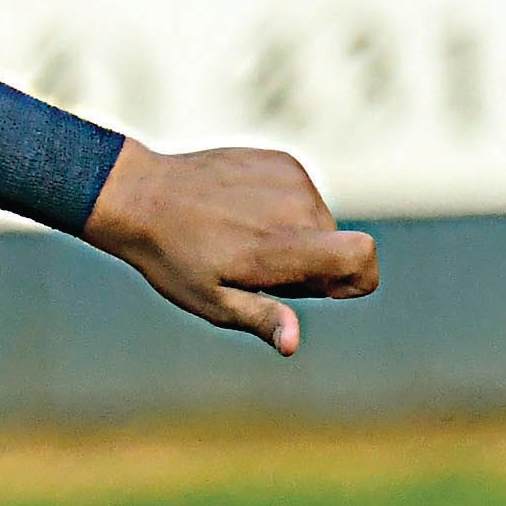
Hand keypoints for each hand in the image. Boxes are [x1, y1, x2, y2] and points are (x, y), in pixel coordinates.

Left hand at [83, 140, 377, 356]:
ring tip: (241, 241)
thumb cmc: (176, 261)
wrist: (143, 196)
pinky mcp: (282, 161)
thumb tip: (293, 344)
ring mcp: (291, 178)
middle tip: (253, 270)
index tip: (318, 290)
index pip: (362, 257)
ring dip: (293, 239)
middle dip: (309, 267)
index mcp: (282, 248)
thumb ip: (262, 318)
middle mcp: (296, 207)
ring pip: (319, 223)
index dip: (354, 282)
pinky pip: (302, 196)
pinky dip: (282, 211)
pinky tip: (240, 215)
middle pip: (337, 248)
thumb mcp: (214, 302)